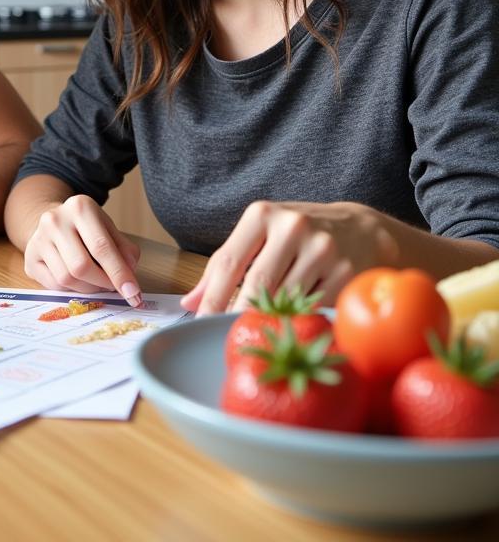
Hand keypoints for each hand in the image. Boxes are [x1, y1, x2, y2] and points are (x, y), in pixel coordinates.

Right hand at [23, 194, 142, 305]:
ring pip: (66, 279)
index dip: (119, 274)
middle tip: (113, 288)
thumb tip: (129, 278)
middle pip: (81, 266)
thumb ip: (125, 251)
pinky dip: (72, 290)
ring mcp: (39, 238)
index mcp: (80, 207)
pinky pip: (54, 285)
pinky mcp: (30, 257)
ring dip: (88, 289)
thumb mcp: (109, 229)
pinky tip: (79, 280)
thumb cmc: (87, 228)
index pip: (101, 247)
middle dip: (102, 283)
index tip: (133, 293)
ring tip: (97, 282)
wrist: (55, 222)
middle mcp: (55, 220)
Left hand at [180, 200, 399, 314]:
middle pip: (256, 285)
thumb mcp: (259, 235)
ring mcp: (322, 249)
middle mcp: (292, 226)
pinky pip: (313, 309)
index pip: (229, 262)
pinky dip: (299, 320)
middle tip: (226, 337)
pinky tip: (293, 326)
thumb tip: (190, 302)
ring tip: (260, 333)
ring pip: (285, 300)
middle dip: (238, 314)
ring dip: (270, 320)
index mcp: (262, 215)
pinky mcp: (346, 272)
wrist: (362, 228)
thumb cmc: (297, 235)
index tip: (199, 322)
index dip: (212, 297)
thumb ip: (224, 264)